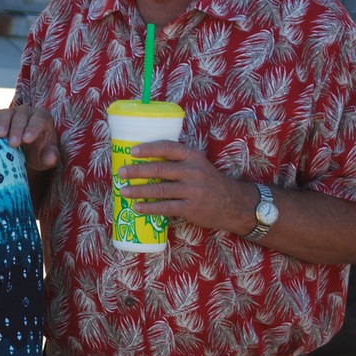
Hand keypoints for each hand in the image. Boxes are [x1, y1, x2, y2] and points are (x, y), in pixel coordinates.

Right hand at [0, 104, 59, 170]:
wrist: (25, 154)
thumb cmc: (39, 154)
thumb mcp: (47, 158)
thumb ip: (51, 157)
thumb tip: (50, 157)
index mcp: (42, 119)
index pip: (39, 119)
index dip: (33, 128)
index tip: (27, 139)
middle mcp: (27, 112)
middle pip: (22, 116)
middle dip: (17, 129)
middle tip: (13, 143)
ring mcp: (11, 112)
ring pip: (6, 112)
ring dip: (2, 123)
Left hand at [122, 141, 252, 233]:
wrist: (234, 203)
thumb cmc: (208, 181)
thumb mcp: (197, 165)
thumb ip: (177, 161)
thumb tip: (142, 160)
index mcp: (192, 157)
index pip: (168, 148)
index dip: (149, 149)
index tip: (132, 151)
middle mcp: (193, 171)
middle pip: (160, 169)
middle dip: (138, 171)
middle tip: (121, 172)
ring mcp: (193, 191)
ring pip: (161, 189)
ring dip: (139, 190)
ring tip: (123, 191)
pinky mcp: (192, 208)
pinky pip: (166, 207)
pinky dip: (150, 208)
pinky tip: (137, 207)